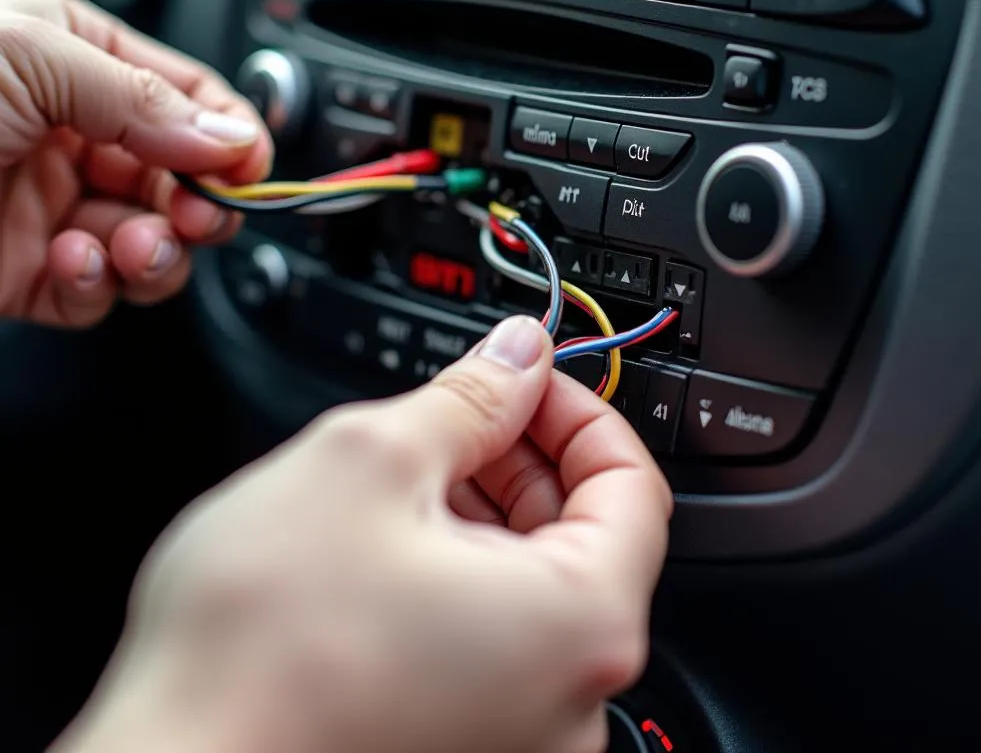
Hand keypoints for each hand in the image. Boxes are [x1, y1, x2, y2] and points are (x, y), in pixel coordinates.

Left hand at [0, 0, 271, 325]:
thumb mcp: (30, 58)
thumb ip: (145, 100)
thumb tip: (232, 138)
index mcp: (78, 62)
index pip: (190, 98)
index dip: (231, 135)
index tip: (253, 171)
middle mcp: (72, 134)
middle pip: (183, 178)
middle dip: (199, 203)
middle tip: (201, 215)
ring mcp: (51, 206)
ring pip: (152, 241)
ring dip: (157, 252)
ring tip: (134, 247)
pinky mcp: (27, 274)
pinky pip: (98, 290)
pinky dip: (99, 286)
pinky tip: (74, 264)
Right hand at [50, 317, 672, 752]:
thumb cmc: (256, 648)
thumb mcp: (371, 462)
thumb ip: (469, 397)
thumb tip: (519, 357)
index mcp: (577, 624)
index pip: (635, 485)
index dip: (580, 411)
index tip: (530, 378)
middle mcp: (568, 702)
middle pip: (585, 537)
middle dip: (526, 456)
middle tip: (464, 412)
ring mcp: (517, 738)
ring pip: (531, 588)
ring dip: (487, 512)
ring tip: (413, 474)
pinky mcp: (462, 751)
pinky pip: (491, 643)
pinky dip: (460, 577)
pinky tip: (394, 545)